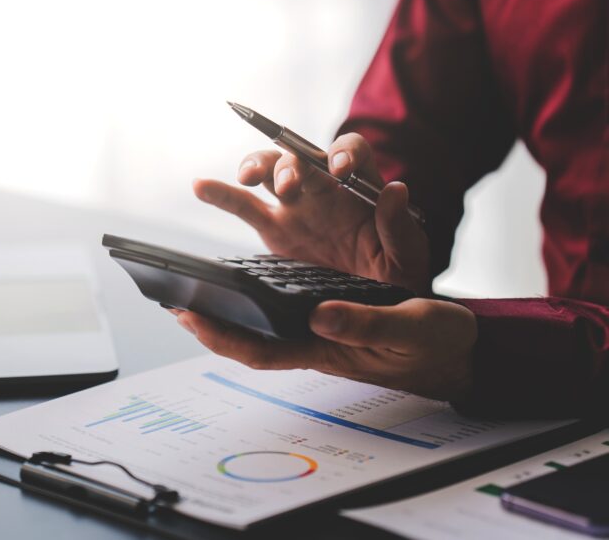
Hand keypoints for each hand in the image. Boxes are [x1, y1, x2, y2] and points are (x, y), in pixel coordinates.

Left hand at [172, 298, 476, 399]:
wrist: (459, 347)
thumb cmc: (436, 342)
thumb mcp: (408, 328)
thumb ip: (366, 323)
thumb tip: (320, 316)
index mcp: (329, 350)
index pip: (263, 351)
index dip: (223, 338)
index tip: (190, 319)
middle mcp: (314, 340)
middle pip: (251, 338)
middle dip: (211, 323)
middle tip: (173, 302)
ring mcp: (319, 328)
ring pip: (262, 323)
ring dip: (226, 308)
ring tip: (191, 288)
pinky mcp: (329, 311)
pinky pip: (283, 308)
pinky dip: (255, 295)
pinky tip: (238, 281)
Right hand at [193, 133, 429, 292]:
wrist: (373, 308)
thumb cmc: (396, 276)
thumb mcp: (410, 256)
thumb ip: (401, 227)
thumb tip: (395, 189)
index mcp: (359, 186)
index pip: (350, 151)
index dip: (343, 153)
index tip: (339, 170)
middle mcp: (324, 188)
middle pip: (301, 156)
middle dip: (292, 165)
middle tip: (289, 186)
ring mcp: (295, 206)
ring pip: (269, 171)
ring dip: (257, 167)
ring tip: (248, 179)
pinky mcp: (273, 229)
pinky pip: (241, 205)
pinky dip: (220, 193)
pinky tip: (200, 185)